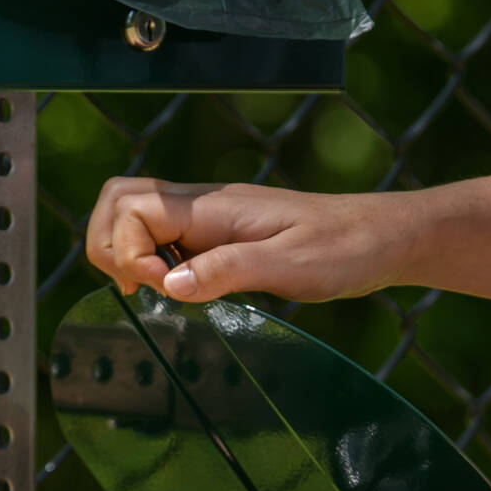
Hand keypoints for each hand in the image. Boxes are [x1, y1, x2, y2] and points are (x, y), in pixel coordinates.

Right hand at [84, 174, 407, 304]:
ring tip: (154, 291)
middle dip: (110, 244)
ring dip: (126, 251)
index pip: (132, 208)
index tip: (165, 288)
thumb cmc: (344, 249)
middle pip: (119, 199)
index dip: (130, 252)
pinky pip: (162, 234)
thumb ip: (228, 271)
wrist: (380, 238)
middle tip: (142, 289)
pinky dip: (151, 259)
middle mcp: (202, 204)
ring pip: (134, 214)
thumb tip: (169, 285)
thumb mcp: (291, 266)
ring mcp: (207, 216)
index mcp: (214, 206)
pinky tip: (178, 289)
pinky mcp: (217, 233)